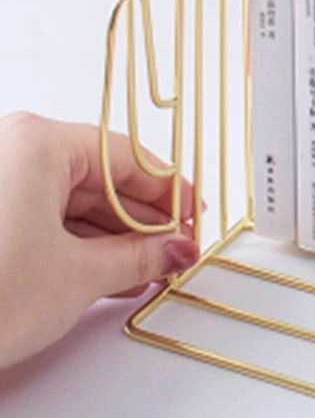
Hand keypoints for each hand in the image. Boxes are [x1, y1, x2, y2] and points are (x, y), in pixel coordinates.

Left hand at [0, 111, 199, 370]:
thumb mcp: (80, 275)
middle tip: (174, 248)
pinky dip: (75, 244)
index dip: (170, 192)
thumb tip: (173, 249)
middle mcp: (11, 149)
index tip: (193, 216)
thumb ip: (140, 256)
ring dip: (111, 236)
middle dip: (141, 220)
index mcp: (39, 142)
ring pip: (69, 200)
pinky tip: (106, 272)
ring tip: (145, 269)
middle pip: (99, 178)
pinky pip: (41, 216)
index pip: (128, 159)